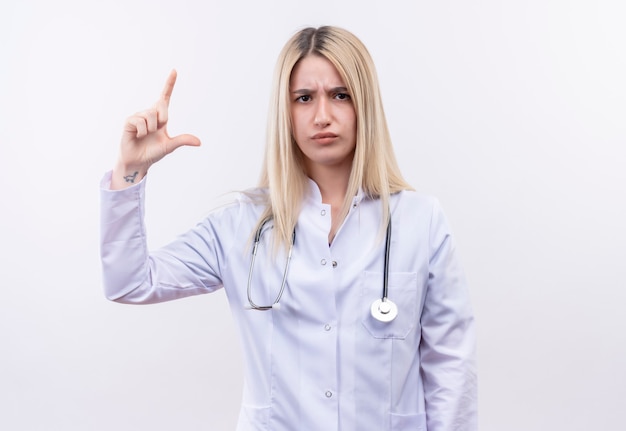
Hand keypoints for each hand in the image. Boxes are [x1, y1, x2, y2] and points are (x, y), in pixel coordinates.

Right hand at [111, 70, 200, 188]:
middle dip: (162, 120)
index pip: (165, 97)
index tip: (174, 71)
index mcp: (160, 117)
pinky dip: (142, 131)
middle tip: (156, 132)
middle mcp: (149, 113)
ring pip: (150, 115)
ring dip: (151, 129)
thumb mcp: (170, 146)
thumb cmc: (153, 152)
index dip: (169, 84)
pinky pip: (140, 121)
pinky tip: (138, 136)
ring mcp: (138, 116)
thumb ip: (182, 141)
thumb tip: (199, 142)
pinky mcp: (129, 121)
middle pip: (161, 107)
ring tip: (145, 136)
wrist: (138, 162)